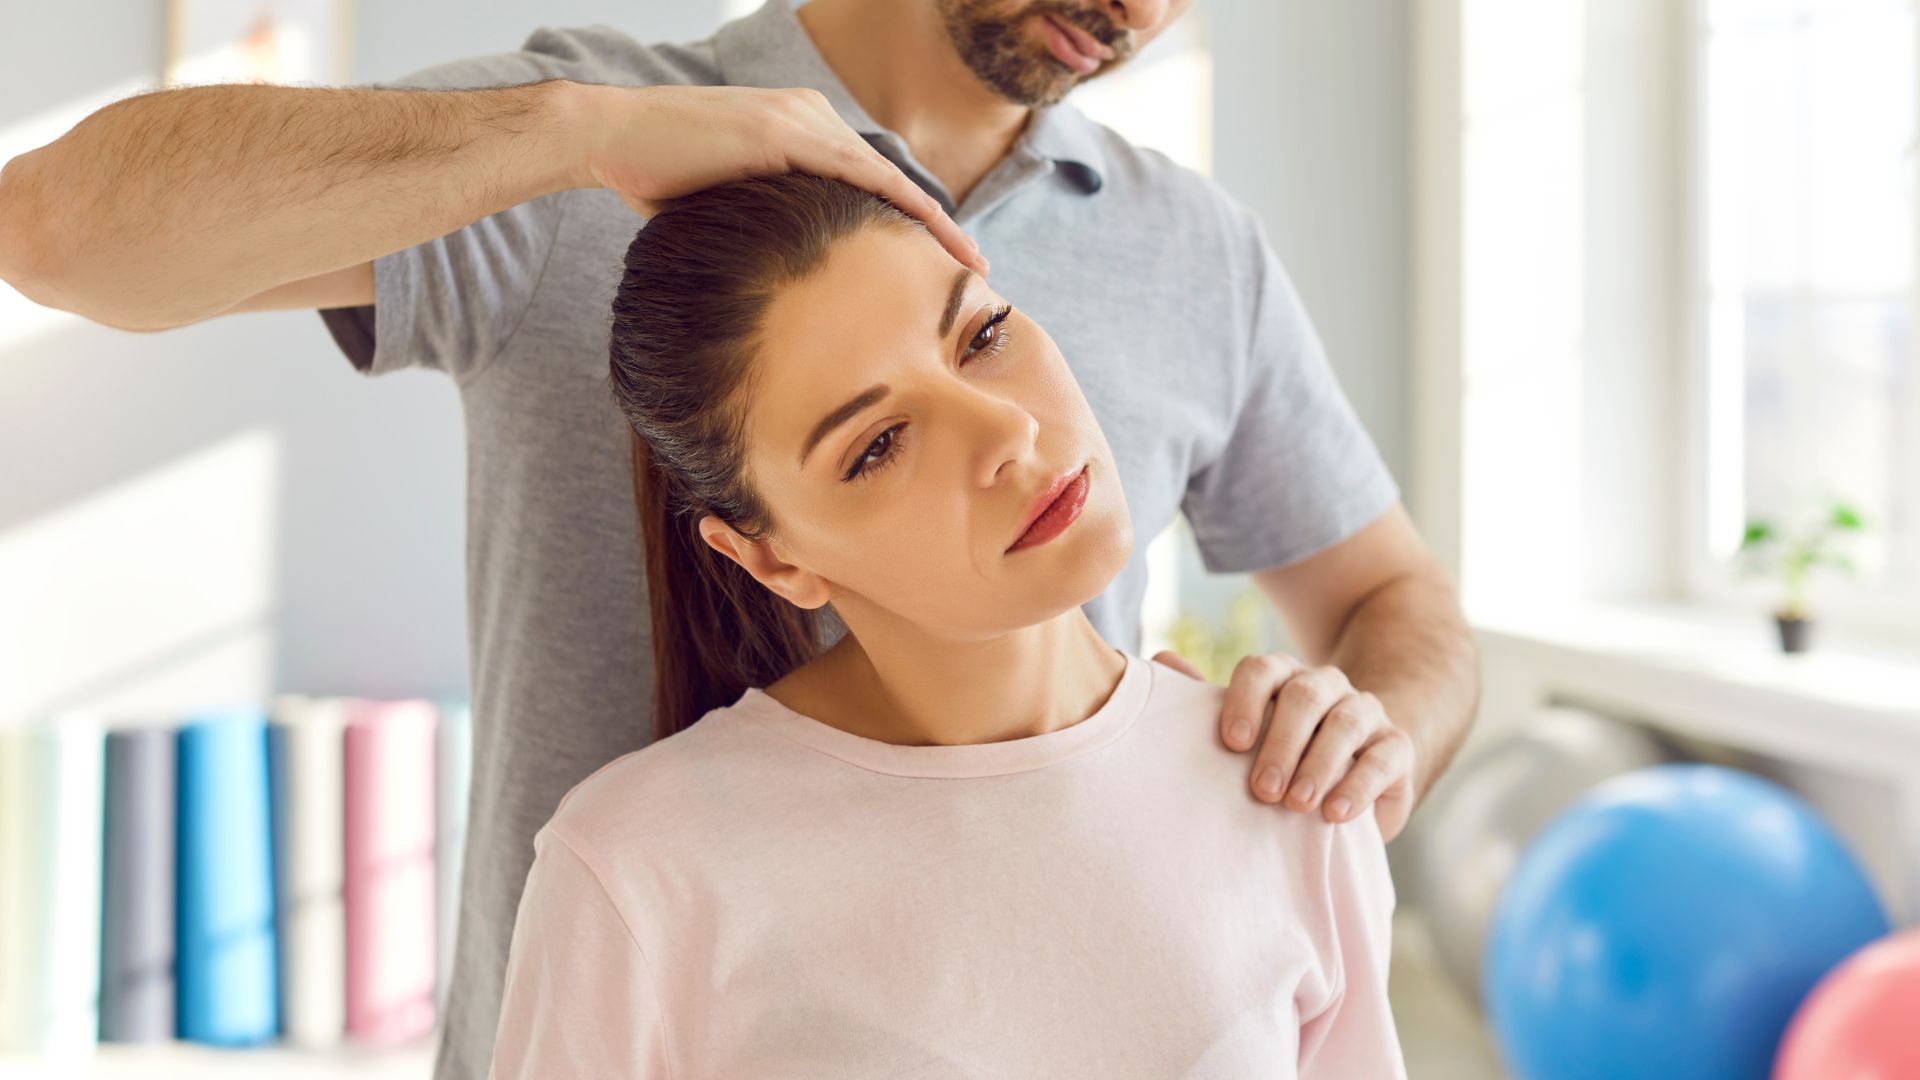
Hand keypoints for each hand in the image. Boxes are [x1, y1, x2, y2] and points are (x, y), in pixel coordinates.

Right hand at [574, 83, 987, 275]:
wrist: (609, 135)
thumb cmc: (654, 174)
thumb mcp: (723, 204)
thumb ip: (761, 223)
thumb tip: (777, 275)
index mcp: (797, 128)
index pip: (870, 181)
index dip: (910, 221)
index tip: (942, 260)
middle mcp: (808, 117)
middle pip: (892, 179)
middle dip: (936, 227)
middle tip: (976, 268)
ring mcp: (800, 121)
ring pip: (889, 179)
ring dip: (934, 224)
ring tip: (970, 263)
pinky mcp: (786, 135)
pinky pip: (862, 177)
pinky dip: (902, 207)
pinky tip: (933, 237)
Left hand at [1153, 650, 1415, 841]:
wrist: (1347, 780)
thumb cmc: (1278, 758)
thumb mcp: (1242, 734)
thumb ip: (1203, 701)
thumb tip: (1161, 659)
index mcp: (1283, 677)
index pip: (1263, 668)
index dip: (1245, 700)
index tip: (1231, 744)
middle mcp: (1326, 686)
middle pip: (1305, 696)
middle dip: (1281, 742)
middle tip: (1262, 790)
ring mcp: (1365, 712)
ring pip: (1347, 723)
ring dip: (1320, 765)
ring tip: (1298, 805)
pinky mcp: (1396, 748)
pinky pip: (1384, 757)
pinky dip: (1360, 786)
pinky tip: (1335, 814)